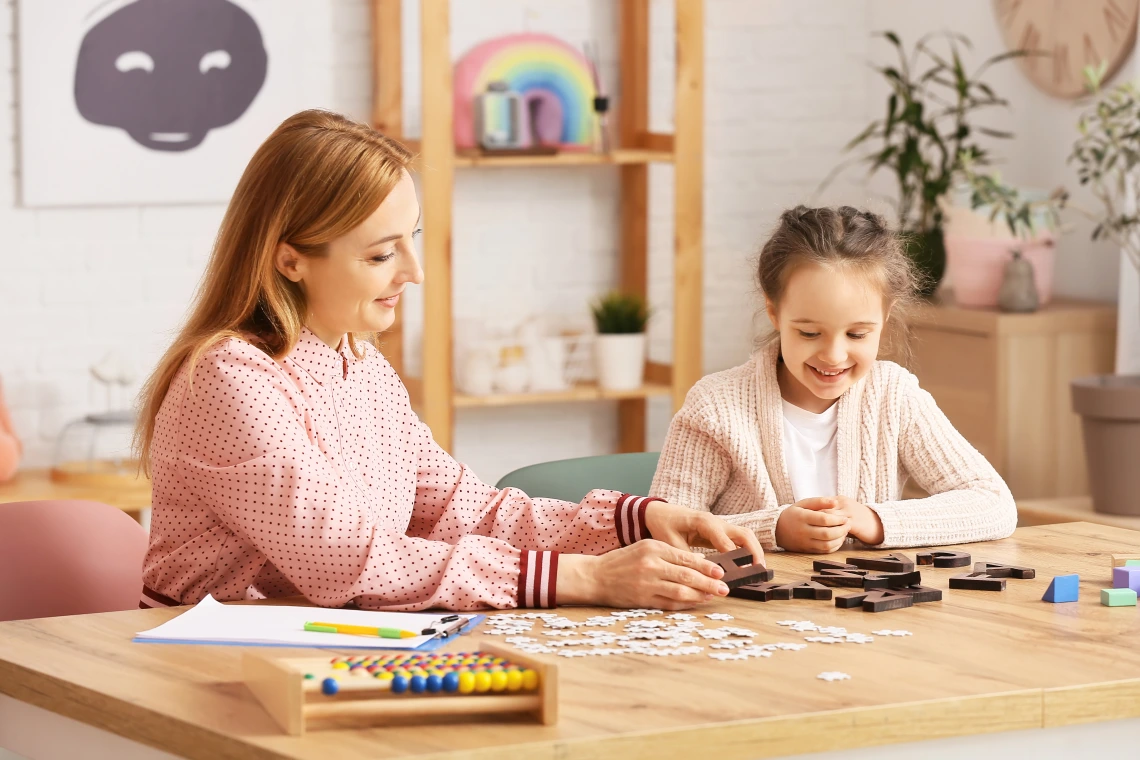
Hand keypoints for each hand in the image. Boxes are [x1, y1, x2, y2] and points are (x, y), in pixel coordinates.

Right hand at [557, 540, 729, 609]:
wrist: (595, 576)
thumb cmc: (622, 561)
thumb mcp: (644, 548)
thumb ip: (669, 554)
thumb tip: (698, 562)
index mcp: (653, 548)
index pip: (686, 558)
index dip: (706, 567)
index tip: (721, 572)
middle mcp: (651, 564)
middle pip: (686, 575)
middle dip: (709, 583)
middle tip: (725, 588)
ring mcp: (647, 583)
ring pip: (680, 591)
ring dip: (700, 595)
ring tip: (714, 597)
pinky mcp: (642, 599)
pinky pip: (669, 603)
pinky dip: (684, 604)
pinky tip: (696, 603)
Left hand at [644, 501, 765, 567]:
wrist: (658, 513)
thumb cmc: (663, 524)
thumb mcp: (670, 542)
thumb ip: (686, 557)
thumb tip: (700, 574)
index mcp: (703, 522)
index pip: (725, 540)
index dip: (734, 556)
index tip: (741, 571)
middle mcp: (716, 521)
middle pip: (743, 534)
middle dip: (754, 551)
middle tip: (759, 569)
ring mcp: (719, 525)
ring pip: (744, 535)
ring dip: (754, 550)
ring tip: (758, 569)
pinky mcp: (719, 531)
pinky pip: (737, 540)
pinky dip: (747, 550)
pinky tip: (749, 564)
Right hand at [774, 497, 851, 552]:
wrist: (777, 530)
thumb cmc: (793, 514)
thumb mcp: (803, 503)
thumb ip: (819, 501)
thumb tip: (836, 502)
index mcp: (802, 517)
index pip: (823, 520)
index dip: (837, 519)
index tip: (845, 517)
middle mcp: (803, 531)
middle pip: (827, 534)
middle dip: (841, 530)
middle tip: (848, 525)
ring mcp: (805, 542)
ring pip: (826, 544)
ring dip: (840, 539)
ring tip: (845, 532)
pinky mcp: (807, 550)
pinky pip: (824, 551)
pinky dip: (834, 546)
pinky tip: (838, 539)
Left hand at [807, 495, 884, 545]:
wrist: (877, 523)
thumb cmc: (856, 519)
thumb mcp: (843, 510)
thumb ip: (831, 510)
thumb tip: (813, 514)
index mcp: (839, 499)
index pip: (822, 503)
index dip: (811, 512)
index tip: (801, 519)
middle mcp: (844, 504)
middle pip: (824, 509)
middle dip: (813, 519)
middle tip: (804, 527)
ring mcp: (849, 513)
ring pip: (830, 518)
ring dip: (820, 526)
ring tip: (811, 533)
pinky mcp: (854, 523)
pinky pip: (839, 527)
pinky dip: (831, 532)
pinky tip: (824, 538)